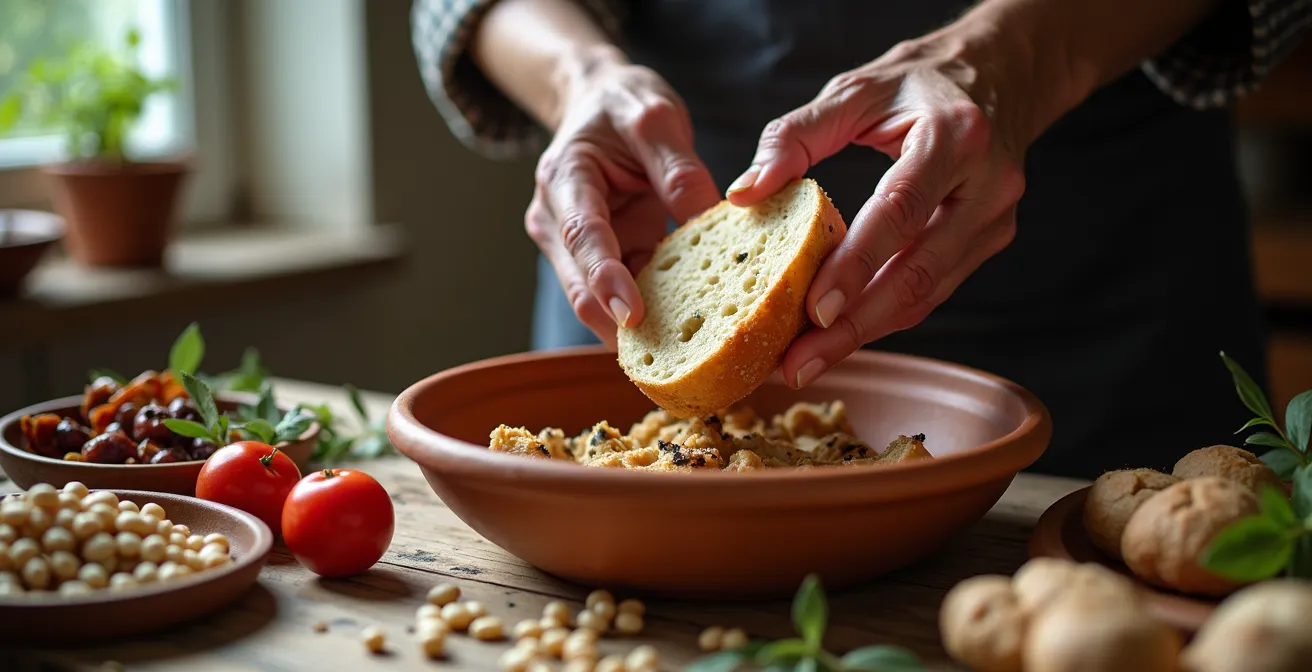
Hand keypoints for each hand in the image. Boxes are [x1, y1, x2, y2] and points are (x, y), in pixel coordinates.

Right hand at [527, 48, 720, 347]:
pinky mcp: (606, 262)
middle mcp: (558, 222)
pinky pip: (627, 297)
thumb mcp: (655, 117)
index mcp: (564, 179)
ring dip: (640, 330)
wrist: (600, 104)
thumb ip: (678, 167)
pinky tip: (692, 334)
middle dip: (620, 325)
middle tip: (671, 358)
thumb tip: (707, 218)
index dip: (605, 279)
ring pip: (602, 304)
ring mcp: (578, 250)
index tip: (632, 316)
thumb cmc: (622, 106)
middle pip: (582, 288)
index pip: (583, 236)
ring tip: (688, 357)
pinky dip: (655, 316)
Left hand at [726, 31, 1030, 388]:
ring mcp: (993, 221)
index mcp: (955, 137)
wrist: (998, 75)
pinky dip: (882, 318)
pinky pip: (931, 291)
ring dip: (864, 333)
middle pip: (917, 273)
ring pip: (926, 294)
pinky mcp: (987, 243)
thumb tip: (743, 193)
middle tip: (797, 364)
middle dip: (853, 327)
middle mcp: (986, 186)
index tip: (812, 309)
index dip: (857, 265)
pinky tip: (838, 336)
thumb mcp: (855, 90)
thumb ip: (794, 136)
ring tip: (805, 362)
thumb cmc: (917, 84)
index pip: (901, 212)